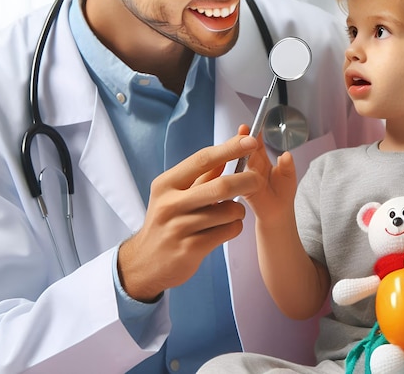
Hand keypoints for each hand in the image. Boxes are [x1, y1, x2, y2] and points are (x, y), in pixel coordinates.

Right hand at [117, 132, 259, 301]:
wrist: (145, 263)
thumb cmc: (166, 222)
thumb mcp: (175, 194)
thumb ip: (202, 174)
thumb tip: (227, 150)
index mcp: (167, 184)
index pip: (203, 160)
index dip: (230, 148)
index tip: (250, 140)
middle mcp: (170, 203)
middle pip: (220, 186)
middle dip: (247, 180)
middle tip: (258, 180)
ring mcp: (179, 228)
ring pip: (228, 211)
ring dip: (238, 210)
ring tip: (231, 213)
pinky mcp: (190, 249)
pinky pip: (227, 231)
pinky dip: (234, 227)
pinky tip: (226, 228)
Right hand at [239, 124, 296, 226]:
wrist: (278, 213)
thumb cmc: (283, 193)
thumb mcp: (289, 176)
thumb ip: (287, 165)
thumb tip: (286, 154)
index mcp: (261, 159)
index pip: (255, 143)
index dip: (253, 133)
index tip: (249, 125)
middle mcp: (251, 166)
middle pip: (245, 149)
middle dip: (243, 139)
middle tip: (243, 129)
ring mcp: (245, 177)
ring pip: (241, 161)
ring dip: (240, 152)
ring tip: (241, 143)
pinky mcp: (243, 189)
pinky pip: (238, 179)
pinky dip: (238, 172)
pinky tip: (238, 162)